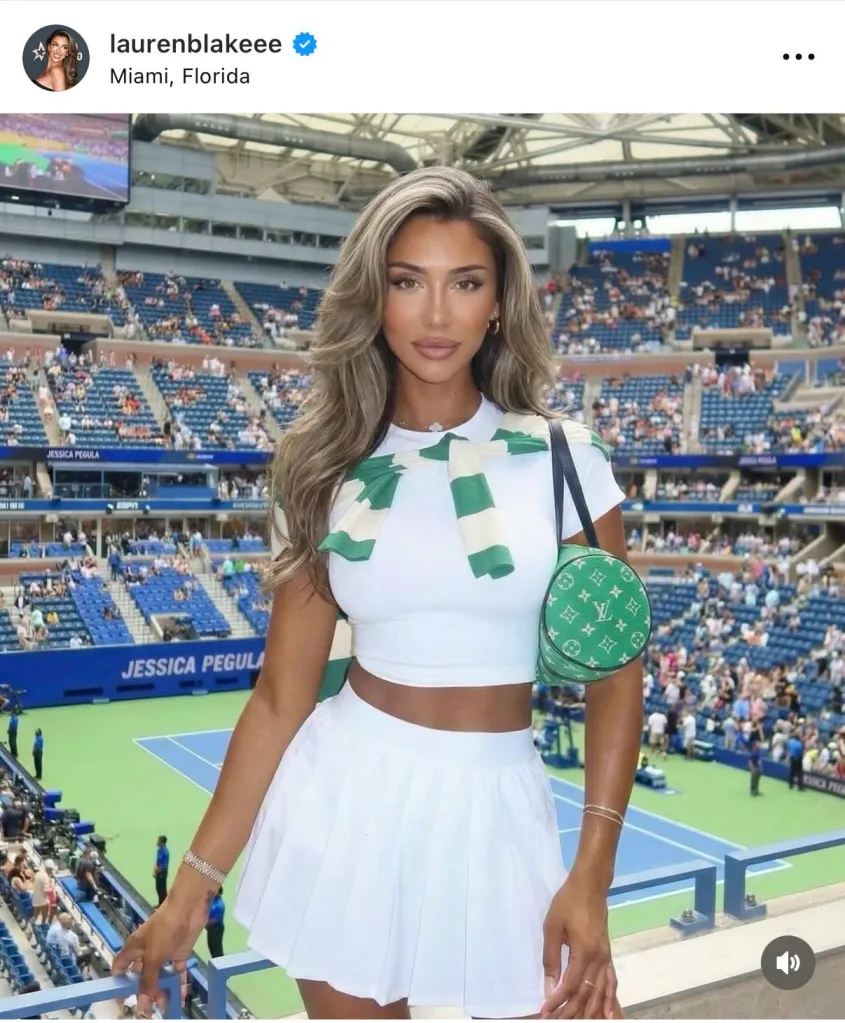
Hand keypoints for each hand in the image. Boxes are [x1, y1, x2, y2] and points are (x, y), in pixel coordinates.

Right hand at [112, 896, 207, 1016]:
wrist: (189, 908)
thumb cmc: (165, 929)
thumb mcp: (153, 956)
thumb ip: (148, 980)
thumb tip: (142, 1003)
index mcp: (134, 948)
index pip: (121, 967)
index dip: (119, 983)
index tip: (122, 1000)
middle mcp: (147, 951)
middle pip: (142, 976)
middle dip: (144, 993)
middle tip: (148, 1011)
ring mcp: (163, 952)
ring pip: (159, 976)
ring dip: (161, 990)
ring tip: (165, 1007)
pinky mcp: (179, 952)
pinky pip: (176, 971)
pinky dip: (178, 983)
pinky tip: (180, 997)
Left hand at [541, 876, 614, 1018]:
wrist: (590, 885)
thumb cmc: (568, 902)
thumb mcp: (552, 927)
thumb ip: (551, 958)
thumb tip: (549, 986)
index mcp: (584, 952)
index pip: (571, 986)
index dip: (558, 1001)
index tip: (546, 1012)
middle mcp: (599, 959)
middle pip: (586, 994)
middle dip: (571, 1011)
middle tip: (556, 1021)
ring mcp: (606, 958)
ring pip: (600, 993)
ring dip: (588, 1011)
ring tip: (576, 1022)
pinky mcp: (607, 954)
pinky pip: (610, 982)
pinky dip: (610, 999)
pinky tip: (609, 1014)